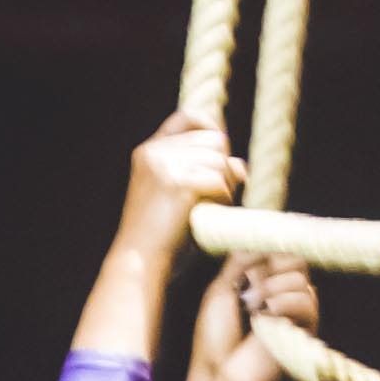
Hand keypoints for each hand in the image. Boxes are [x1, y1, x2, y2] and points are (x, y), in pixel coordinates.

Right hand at [119, 109, 239, 260]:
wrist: (139, 263)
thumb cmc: (161, 237)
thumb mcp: (180, 196)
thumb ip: (206, 172)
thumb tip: (240, 165)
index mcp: (148, 152)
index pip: (186, 117)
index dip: (210, 126)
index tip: (223, 147)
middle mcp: (154, 152)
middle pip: (214, 140)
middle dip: (223, 166)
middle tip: (217, 195)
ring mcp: (165, 165)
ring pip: (221, 161)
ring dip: (225, 187)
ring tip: (209, 209)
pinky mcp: (178, 183)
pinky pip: (220, 182)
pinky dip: (222, 200)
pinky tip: (209, 216)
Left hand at [191, 256, 316, 380]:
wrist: (221, 372)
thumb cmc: (215, 336)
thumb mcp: (220, 288)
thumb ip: (241, 260)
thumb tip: (264, 242)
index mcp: (262, 280)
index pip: (280, 249)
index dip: (268, 251)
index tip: (249, 265)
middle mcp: (281, 291)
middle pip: (295, 259)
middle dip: (269, 269)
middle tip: (247, 288)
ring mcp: (295, 310)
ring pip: (300, 278)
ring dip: (272, 288)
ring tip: (252, 308)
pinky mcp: (305, 328)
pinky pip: (308, 300)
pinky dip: (286, 302)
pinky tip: (267, 314)